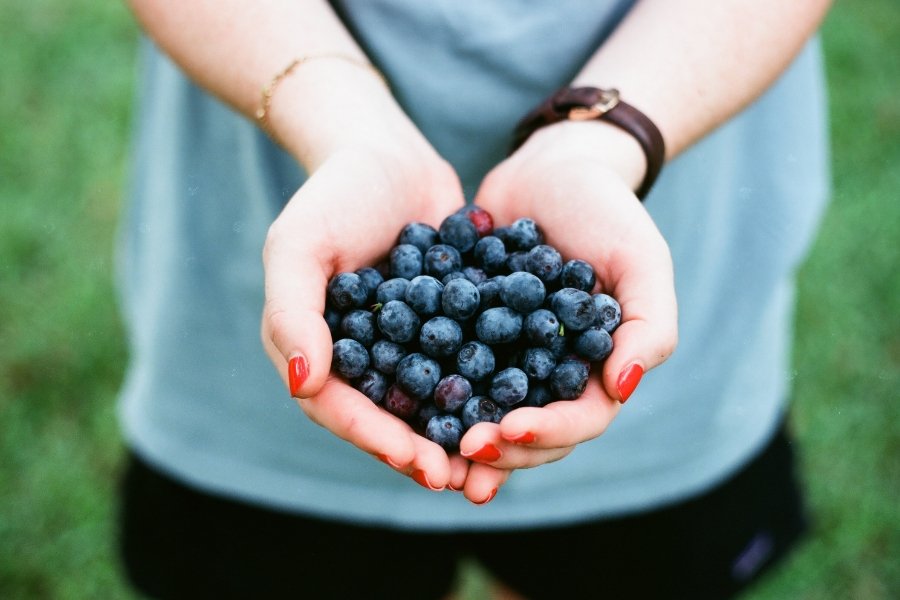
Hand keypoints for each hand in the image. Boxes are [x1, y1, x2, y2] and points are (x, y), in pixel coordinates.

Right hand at [260, 133, 471, 492]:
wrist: (387, 153)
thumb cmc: (333, 195)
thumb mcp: (299, 245)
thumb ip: (291, 313)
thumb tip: (303, 385)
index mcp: (319, 349)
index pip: (341, 408)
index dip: (378, 440)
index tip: (420, 464)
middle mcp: (361, 356)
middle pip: (388, 417)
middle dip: (423, 451)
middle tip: (462, 480)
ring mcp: (407, 343)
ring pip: (430, 401)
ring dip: (458, 433)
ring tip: (494, 463)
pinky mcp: (448, 325)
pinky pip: (466, 363)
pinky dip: (489, 388)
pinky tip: (523, 406)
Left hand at [457, 120, 677, 499]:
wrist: (549, 167)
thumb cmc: (605, 210)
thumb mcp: (640, 259)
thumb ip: (649, 325)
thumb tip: (624, 389)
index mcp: (596, 368)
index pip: (579, 419)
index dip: (548, 433)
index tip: (510, 430)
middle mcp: (550, 373)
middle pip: (529, 431)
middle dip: (499, 448)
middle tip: (464, 450)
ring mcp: (506, 358)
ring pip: (485, 412)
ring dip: (460, 440)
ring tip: (429, 456)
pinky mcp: (467, 335)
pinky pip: (446, 370)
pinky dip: (427, 392)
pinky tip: (398, 404)